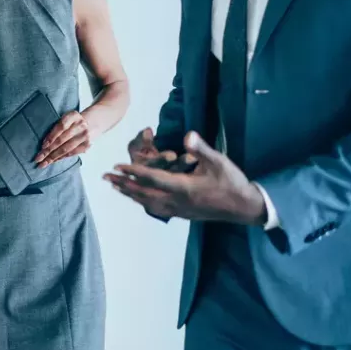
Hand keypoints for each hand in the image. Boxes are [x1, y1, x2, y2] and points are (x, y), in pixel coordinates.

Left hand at [35, 111, 91, 168]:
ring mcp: (85, 136)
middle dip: (48, 150)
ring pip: (66, 149)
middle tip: (38, 158)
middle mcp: (80, 125)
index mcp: (73, 115)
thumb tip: (43, 143)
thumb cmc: (72, 122)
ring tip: (44, 163)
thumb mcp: (66, 118)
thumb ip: (57, 127)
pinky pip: (71, 153)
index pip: (61, 127)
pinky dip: (61, 157)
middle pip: (62, 140)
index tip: (43, 146)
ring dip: (53, 157)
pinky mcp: (87, 145)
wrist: (91, 124)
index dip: (51, 136)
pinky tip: (53, 161)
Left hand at [104, 131, 266, 224]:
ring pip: (147, 203)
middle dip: (123, 183)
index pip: (152, 179)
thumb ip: (201, 149)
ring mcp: (179, 210)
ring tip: (114, 186)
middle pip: (143, 193)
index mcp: (184, 187)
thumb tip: (187, 135)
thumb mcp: (219, 161)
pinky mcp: (183, 214)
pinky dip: (142, 201)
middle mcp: (178, 201)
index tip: (117, 166)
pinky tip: (136, 198)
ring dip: (129, 193)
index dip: (133, 172)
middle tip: (105, 176)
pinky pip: (156, 208)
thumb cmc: (232, 181)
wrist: (245, 208)